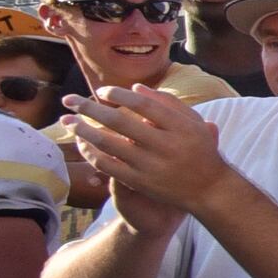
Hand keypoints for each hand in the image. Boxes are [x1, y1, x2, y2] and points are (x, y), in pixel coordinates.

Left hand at [67, 87, 232, 216]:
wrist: (209, 189)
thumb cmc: (201, 151)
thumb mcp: (194, 123)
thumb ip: (168, 103)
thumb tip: (136, 87)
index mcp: (181, 127)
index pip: (143, 104)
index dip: (119, 95)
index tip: (103, 91)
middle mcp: (165, 145)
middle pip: (119, 121)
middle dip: (89, 108)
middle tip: (70, 100)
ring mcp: (150, 165)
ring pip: (108, 144)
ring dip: (83, 130)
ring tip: (68, 121)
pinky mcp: (139, 182)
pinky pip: (107, 165)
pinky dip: (91, 153)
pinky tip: (82, 143)